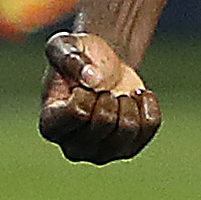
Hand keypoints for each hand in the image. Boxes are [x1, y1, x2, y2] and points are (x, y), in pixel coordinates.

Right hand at [39, 30, 163, 160]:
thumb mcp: (63, 45)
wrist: (101, 68)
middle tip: (102, 90)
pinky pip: (150, 126)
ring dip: (128, 101)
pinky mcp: (128, 149)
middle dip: (109, 95)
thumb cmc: (76, 57)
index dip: (87, 90)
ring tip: (117, 94)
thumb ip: (69, 57)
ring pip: (129, 128)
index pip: (78, 112)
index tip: (82, 86)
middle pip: (105, 121)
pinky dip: (147, 103)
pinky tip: (135, 97)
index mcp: (50, 126)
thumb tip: (92, 78)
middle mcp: (72, 148)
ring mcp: (101, 154)